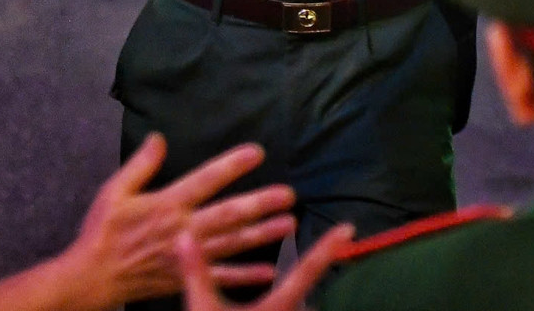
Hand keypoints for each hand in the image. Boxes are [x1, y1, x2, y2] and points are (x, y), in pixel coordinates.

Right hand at [55, 133, 299, 308]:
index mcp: (167, 204)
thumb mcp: (113, 191)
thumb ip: (140, 165)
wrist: (94, 277)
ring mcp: (188, 256)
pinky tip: (268, 270)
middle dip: (260, 203)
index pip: (206, 179)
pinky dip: (246, 275)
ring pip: (232, 243)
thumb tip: (158, 139)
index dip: (232, 165)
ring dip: (262, 234)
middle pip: (229, 214)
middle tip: (288, 195)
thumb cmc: (102, 232)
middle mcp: (183, 229)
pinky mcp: (186, 278)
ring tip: (288, 224)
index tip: (257, 153)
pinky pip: (222, 278)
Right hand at [177, 221, 352, 310]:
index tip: (348, 229)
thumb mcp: (202, 309)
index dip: (327, 248)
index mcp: (277, 308)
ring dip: (294, 303)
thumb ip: (195, 273)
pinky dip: (286, 310)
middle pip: (308, 296)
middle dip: (307, 279)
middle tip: (312, 259)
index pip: (307, 271)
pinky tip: (273, 309)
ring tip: (286, 292)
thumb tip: (185, 236)